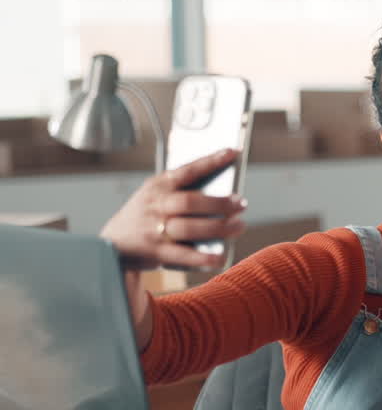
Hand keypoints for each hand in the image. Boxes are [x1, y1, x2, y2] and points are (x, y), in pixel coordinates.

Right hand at [100, 148, 247, 270]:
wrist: (112, 243)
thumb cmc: (145, 216)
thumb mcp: (155, 195)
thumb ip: (182, 192)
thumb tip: (224, 195)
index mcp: (158, 186)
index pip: (187, 170)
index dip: (210, 161)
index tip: (232, 152)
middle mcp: (156, 205)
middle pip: (191, 202)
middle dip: (220, 203)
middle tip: (241, 203)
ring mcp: (155, 229)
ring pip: (190, 227)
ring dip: (220, 228)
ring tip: (239, 225)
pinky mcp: (157, 251)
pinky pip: (184, 255)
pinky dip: (204, 257)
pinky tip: (221, 256)